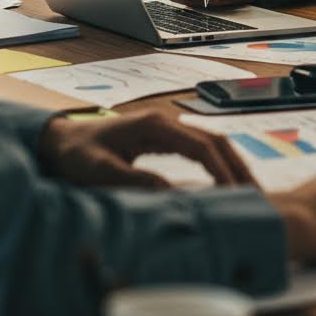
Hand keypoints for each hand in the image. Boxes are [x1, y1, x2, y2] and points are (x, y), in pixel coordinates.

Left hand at [38, 110, 255, 188]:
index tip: (234, 191)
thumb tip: (170, 192)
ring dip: (230, 163)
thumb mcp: (99, 170)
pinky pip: (199, 149)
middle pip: (215, 139)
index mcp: (156, 125)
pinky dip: (216, 164)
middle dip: (237, 164)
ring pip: (211, 142)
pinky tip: (223, 182)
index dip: (220, 169)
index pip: (201, 145)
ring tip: (247, 189)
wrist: (60, 141)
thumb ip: (132, 179)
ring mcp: (167, 129)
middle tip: (255, 191)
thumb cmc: (77, 154)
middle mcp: (167, 122)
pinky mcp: (163, 139)